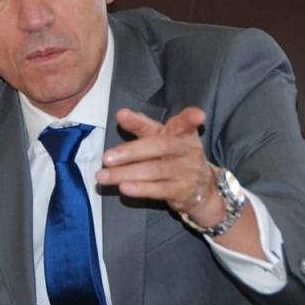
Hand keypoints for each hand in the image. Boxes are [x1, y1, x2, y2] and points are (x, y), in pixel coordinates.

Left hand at [97, 107, 222, 225]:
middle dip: (131, 151)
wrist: (202, 189)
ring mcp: (187, 171)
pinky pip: (159, 190)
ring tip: (103, 176)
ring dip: (126, 173)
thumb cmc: (175, 156)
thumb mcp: (163, 138)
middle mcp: (187, 149)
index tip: (192, 115)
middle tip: (106, 157)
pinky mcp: (183, 191)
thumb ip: (142, 126)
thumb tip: (121, 114)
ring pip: (155, 170)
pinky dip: (140, 189)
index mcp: (182, 132)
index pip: (182, 122)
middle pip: (160, 146)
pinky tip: (123, 188)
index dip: (188, 117)